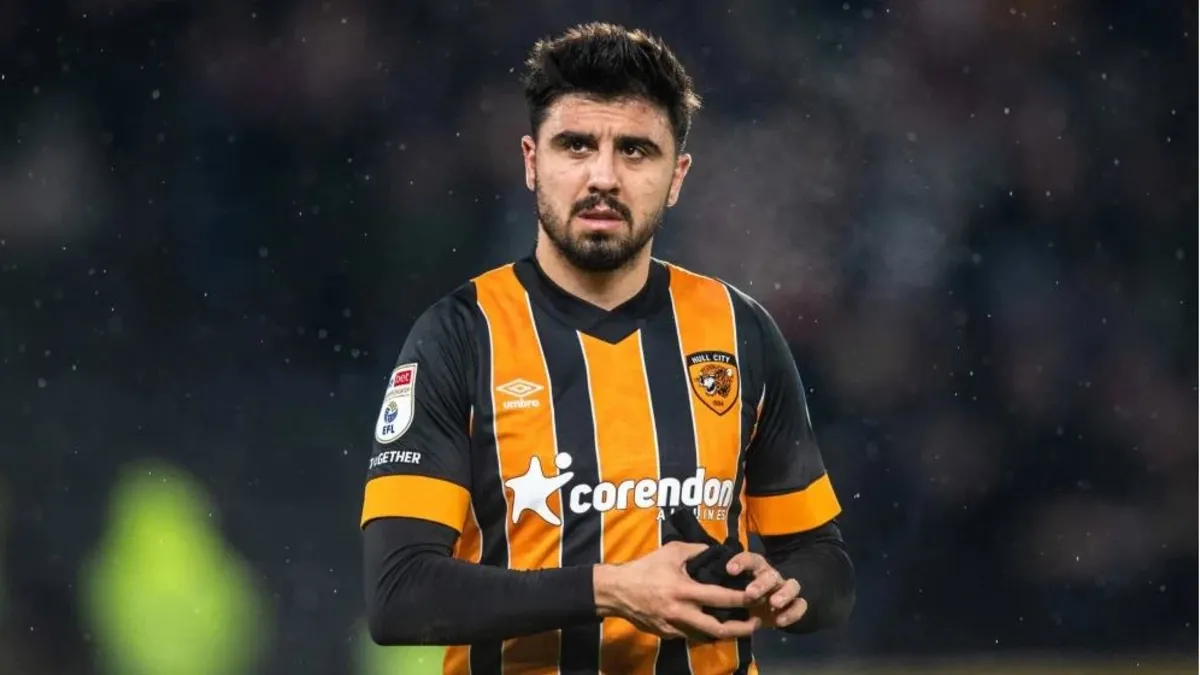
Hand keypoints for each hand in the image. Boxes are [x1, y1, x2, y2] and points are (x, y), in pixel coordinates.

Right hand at [594, 542, 760, 640]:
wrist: (617, 591)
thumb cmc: (645, 568)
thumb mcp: (671, 551)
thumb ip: (696, 551)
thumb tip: (715, 552)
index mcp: (683, 591)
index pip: (720, 598)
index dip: (741, 599)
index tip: (755, 597)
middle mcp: (681, 613)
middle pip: (718, 629)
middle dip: (741, 629)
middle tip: (755, 623)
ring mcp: (673, 627)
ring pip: (705, 637)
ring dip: (724, 633)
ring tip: (738, 626)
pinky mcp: (667, 635)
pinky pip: (690, 635)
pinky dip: (703, 631)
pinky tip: (711, 624)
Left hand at [725, 552, 806, 628]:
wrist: (774, 602)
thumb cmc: (746, 591)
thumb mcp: (734, 585)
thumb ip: (720, 580)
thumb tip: (697, 573)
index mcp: (756, 568)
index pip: (749, 558)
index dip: (740, 562)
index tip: (729, 570)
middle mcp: (771, 575)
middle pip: (770, 573)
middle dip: (761, 583)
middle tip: (750, 593)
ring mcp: (785, 589)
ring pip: (791, 585)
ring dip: (783, 594)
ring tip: (773, 604)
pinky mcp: (795, 604)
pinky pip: (800, 605)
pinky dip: (793, 612)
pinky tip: (780, 622)